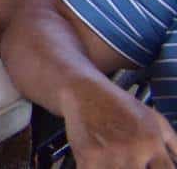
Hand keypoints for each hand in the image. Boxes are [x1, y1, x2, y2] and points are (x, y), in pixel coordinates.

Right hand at [61, 78, 176, 167]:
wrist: (83, 91)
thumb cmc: (122, 107)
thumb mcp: (155, 120)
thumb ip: (175, 145)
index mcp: (152, 142)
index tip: (148, 166)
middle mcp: (134, 150)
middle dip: (135, 168)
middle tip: (130, 162)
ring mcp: (110, 154)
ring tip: (114, 161)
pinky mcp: (88, 156)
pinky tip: (98, 163)